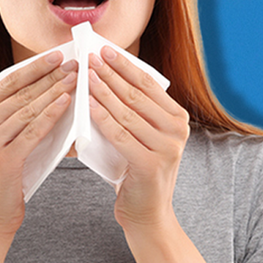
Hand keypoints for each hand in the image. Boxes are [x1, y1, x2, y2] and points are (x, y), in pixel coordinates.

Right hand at [0, 51, 77, 235]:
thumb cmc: (4, 176)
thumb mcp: (5, 140)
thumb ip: (18, 116)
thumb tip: (53, 88)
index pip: (9, 83)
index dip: (35, 67)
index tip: (57, 54)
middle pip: (20, 94)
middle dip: (50, 76)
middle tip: (75, 63)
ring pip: (28, 110)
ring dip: (55, 91)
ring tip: (77, 78)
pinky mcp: (2, 160)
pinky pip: (33, 131)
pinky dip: (51, 115)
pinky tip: (67, 102)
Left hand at [86, 45, 189, 229]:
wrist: (146, 214)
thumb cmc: (135, 172)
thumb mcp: (139, 137)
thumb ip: (132, 113)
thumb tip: (102, 80)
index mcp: (177, 119)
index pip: (148, 84)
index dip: (125, 65)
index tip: (104, 48)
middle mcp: (177, 130)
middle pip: (137, 94)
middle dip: (111, 73)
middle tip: (89, 57)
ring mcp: (167, 147)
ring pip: (128, 112)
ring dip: (103, 91)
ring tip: (84, 76)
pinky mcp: (151, 164)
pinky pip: (121, 135)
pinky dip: (103, 118)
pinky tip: (88, 105)